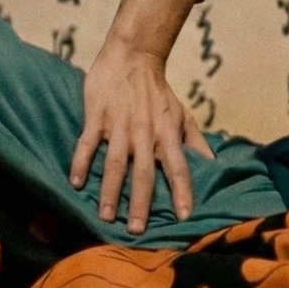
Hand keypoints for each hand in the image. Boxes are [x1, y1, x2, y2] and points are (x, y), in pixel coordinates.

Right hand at [68, 38, 214, 233]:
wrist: (133, 56)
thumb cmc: (158, 92)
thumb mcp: (182, 114)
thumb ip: (195, 142)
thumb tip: (212, 165)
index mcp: (167, 134)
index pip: (178, 167)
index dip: (183, 191)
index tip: (186, 217)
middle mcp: (144, 133)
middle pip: (144, 173)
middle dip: (140, 203)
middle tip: (136, 231)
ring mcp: (119, 125)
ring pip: (115, 163)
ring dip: (110, 191)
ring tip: (106, 217)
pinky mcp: (97, 116)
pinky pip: (88, 143)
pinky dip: (82, 162)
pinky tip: (76, 183)